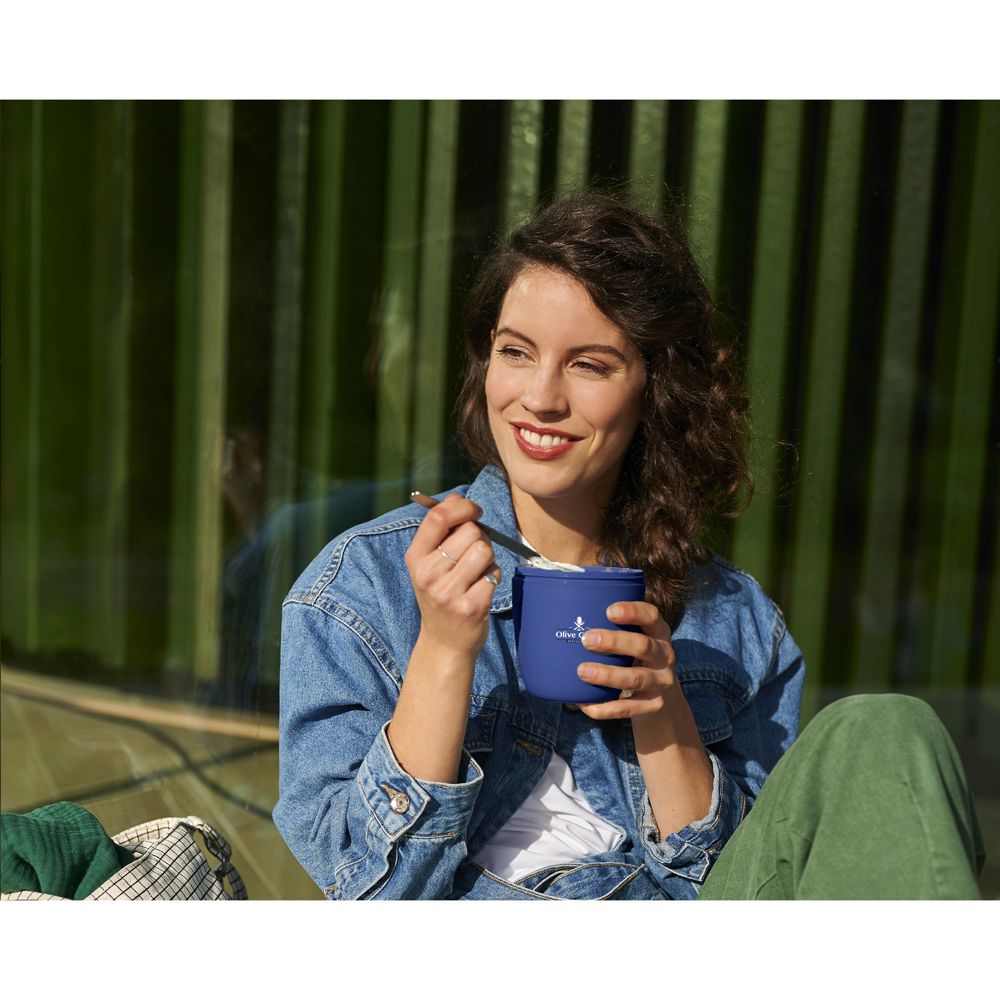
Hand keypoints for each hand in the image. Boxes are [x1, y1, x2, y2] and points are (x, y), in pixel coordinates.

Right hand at [404, 493, 501, 657]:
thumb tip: (458, 498)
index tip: (473, 511)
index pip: (438, 517)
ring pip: (485, 549)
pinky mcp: (472, 607)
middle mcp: (428, 575)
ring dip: (488, 557)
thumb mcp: (429, 563)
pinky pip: (495, 572)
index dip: (462, 506)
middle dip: (479, 538)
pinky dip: (494, 576)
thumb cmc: (441, 594)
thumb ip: (441, 531)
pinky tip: (481, 589)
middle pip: (470, 531)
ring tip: (476, 573)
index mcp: (415, 558)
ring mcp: (449, 593)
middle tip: (471, 557)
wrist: (444, 642)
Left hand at [574, 601, 677, 719]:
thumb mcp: (635, 638)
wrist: (664, 698)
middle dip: (614, 642)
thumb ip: (612, 627)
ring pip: (635, 678)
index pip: (651, 616)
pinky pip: (628, 708)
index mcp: (658, 632)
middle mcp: (664, 655)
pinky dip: (605, 708)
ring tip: (582, 672)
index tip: (609, 611)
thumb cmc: (635, 658)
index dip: (632, 612)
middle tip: (586, 639)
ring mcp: (661, 682)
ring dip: (607, 675)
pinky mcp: (654, 705)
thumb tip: (560, 614)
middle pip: (643, 646)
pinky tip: (585, 704)